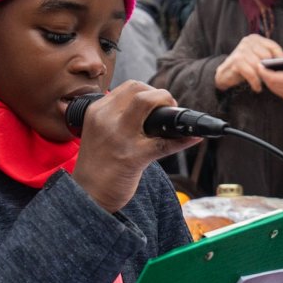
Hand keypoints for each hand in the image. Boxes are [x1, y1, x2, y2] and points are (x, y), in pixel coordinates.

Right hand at [71, 81, 201, 212]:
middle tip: (168, 111)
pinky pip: (164, 142)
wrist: (88, 196)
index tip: (158, 103)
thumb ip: (120, 119)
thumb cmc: (99, 166)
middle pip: (139, 90)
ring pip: (147, 103)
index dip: (150, 91)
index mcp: (97, 111)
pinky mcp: (132, 157)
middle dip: (161, 96)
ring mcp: (119, 136)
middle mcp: (105, 119)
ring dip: (168, 108)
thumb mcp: (101, 133)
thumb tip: (157, 110)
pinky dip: (183, 139)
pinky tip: (193, 138)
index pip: (129, 87)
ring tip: (174, 123)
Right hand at [213, 33, 282, 92]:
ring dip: (263, 77)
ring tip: (264, 84)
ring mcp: (241, 50)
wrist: (225, 74)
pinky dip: (256, 82)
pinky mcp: (236, 61)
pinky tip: (257, 88)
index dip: (280, 57)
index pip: (273, 46)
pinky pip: (251, 73)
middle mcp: (248, 42)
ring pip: (259, 65)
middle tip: (272, 79)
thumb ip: (273, 56)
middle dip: (270, 69)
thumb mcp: (259, 59)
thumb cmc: (246, 66)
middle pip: (267, 56)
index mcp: (255, 39)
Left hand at [257, 41, 282, 103]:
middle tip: (259, 64)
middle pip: (271, 84)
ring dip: (267, 79)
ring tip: (264, 68)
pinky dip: (272, 83)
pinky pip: (277, 91)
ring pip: (273, 89)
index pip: (275, 79)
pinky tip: (271, 75)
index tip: (258, 64)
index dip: (265, 72)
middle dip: (264, 75)